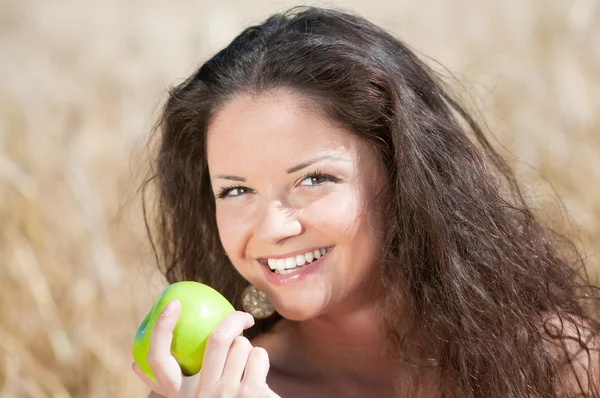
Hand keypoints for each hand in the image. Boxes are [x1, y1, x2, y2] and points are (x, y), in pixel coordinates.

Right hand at [132, 300, 279, 396]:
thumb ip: (173, 387)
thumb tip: (133, 365)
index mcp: (180, 397)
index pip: (158, 359)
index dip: (162, 328)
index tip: (172, 305)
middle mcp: (201, 395)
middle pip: (217, 339)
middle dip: (234, 320)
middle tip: (244, 318)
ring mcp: (227, 394)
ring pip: (242, 345)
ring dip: (249, 349)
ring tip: (248, 365)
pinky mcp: (252, 393)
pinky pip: (258, 356)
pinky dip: (260, 360)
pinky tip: (259, 378)